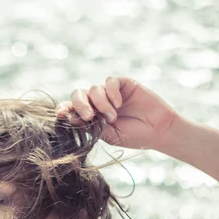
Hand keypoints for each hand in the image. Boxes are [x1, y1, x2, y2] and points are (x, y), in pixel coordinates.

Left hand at [55, 76, 178, 150]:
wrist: (157, 131)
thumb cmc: (133, 136)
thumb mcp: (109, 136)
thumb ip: (91, 127)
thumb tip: (70, 118)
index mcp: (92, 116)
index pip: (72, 109)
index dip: (64, 109)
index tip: (61, 114)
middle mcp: (97, 103)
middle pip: (78, 95)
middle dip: (80, 105)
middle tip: (89, 117)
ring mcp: (109, 93)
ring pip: (94, 89)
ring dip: (101, 104)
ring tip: (113, 117)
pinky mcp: (122, 84)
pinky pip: (109, 82)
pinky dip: (111, 92)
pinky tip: (118, 103)